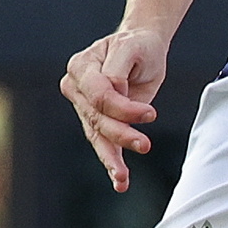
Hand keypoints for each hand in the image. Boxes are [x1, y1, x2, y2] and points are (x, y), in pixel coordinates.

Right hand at [62, 23, 167, 188]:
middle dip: (121, 134)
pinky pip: (103, 143)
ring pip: (98, 135)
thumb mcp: (131, 48)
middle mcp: (77, 88)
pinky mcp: (98, 121)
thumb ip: (117, 69)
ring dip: (112, 158)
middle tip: (145, 145)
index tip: (150, 113)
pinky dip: (112, 163)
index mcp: (81, 66)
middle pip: (97, 118)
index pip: (98, 95)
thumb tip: (115, 92)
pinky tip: (120, 182)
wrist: (143, 49)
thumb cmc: (138, 46)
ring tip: (122, 177)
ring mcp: (85, 106)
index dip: (122, 107)